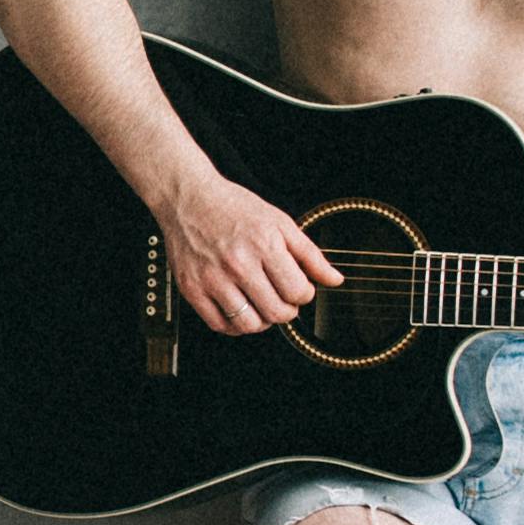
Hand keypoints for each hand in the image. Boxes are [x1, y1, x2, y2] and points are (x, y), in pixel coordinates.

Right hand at [151, 167, 338, 338]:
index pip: (297, 292)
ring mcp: (212, 278)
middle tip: (283, 299)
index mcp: (264, 245)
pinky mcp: (192, 289)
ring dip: (262, 321)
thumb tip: (335, 280)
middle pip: (276, 312)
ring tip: (261, 305)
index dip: (305, 294)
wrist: (188, 199)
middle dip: (287, 311)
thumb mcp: (280, 223)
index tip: (298, 287)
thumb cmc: (235, 208)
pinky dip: (235, 325)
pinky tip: (239, 309)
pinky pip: (220, 325)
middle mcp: (238, 264)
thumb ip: (310, 254)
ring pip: (249, 324)